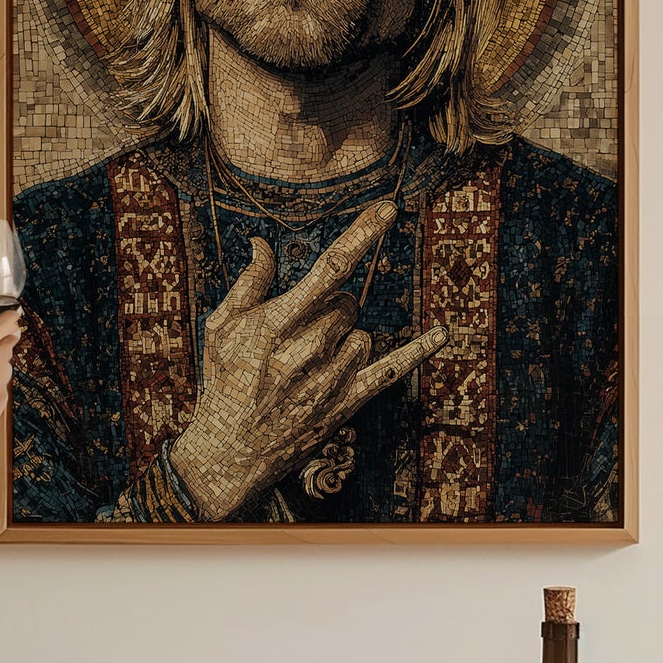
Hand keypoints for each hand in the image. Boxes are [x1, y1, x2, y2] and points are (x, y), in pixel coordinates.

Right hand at [170, 200, 446, 520]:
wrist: (229, 453)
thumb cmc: (222, 383)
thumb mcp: (220, 329)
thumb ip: (248, 284)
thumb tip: (261, 242)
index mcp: (274, 324)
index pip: (328, 268)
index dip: (361, 235)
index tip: (388, 208)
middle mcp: (306, 350)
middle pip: (347, 303)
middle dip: (330, 308)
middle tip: (300, 334)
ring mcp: (330, 379)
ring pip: (363, 333)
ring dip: (345, 337)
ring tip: (311, 362)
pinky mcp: (346, 404)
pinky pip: (390, 370)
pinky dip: (418, 351)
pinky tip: (443, 334)